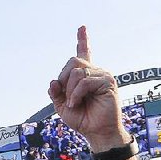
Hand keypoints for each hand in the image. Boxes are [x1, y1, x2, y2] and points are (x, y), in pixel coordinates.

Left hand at [48, 27, 126, 150]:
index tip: (82, 27)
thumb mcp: (62, 106)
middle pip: (72, 61)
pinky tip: (77, 103)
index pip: (83, 54)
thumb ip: (55, 93)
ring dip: (70, 90)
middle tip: (66, 96)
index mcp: (84, 76)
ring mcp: (102, 75)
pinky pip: (84, 81)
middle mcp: (94, 72)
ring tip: (75, 103)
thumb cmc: (82, 119)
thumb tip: (53, 81)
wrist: (96, 132)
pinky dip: (76, 94)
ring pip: (76, 72)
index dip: (82, 40)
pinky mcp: (107, 82)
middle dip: (63, 79)